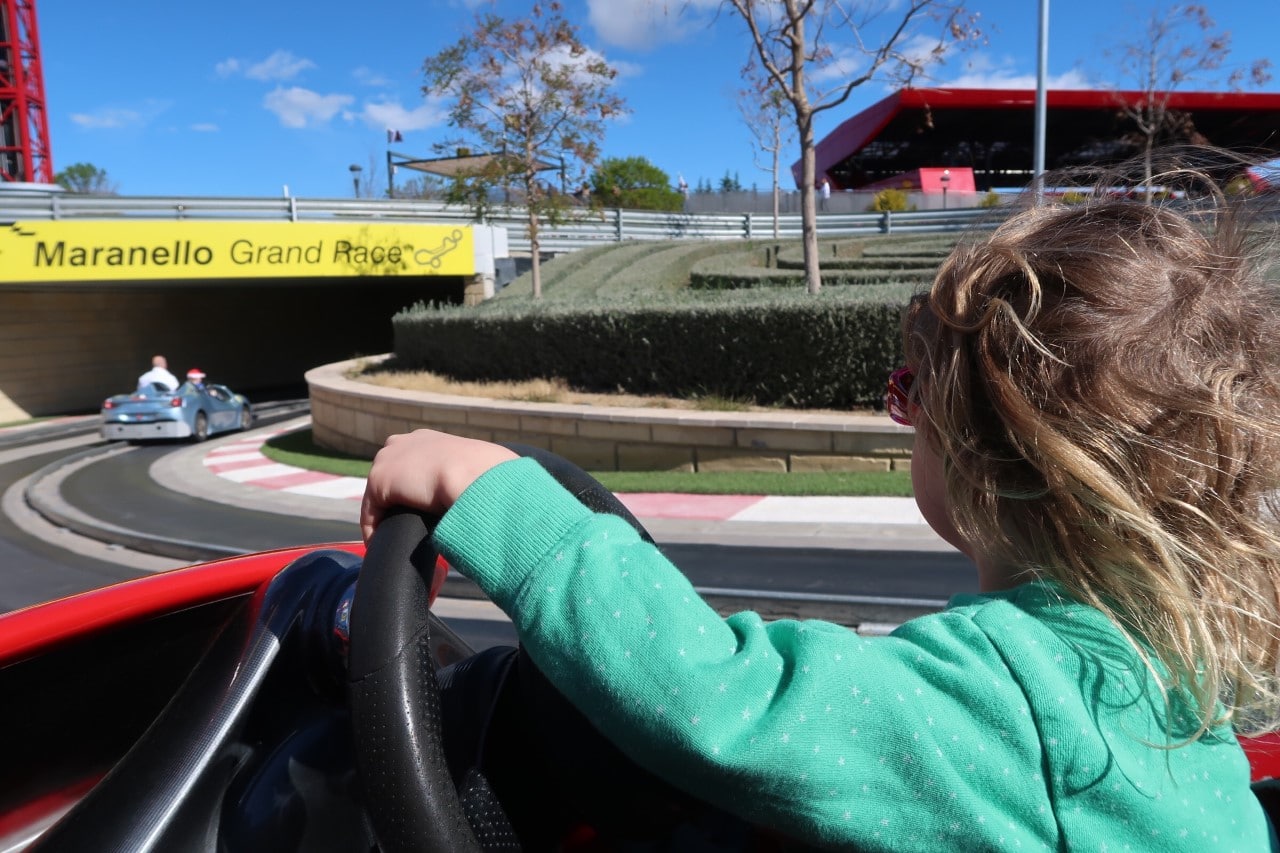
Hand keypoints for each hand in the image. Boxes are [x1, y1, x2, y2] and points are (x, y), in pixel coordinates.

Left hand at [359, 429, 517, 543]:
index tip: (420, 512)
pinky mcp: (379, 480)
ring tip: (395, 542)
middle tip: (405, 528)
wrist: (474, 473)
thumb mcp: (476, 471)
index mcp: (427, 439)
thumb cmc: (487, 474)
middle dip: (395, 502)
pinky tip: (384, 548)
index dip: (412, 488)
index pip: (410, 464)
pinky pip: (371, 513)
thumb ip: (467, 480)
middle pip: (390, 479)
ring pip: (379, 497)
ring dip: (385, 518)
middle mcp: (403, 443)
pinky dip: (376, 531)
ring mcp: (389, 459)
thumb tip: (479, 501)